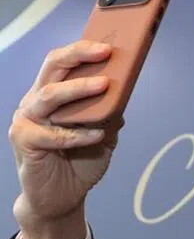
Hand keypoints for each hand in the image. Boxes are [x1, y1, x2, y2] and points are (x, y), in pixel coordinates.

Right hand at [9, 42, 118, 236]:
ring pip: (49, 96)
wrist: (63, 196)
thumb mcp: (103, 134)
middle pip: (53, 67)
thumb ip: (110, 114)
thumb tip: (125, 92)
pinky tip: (98, 135)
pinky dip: (78, 134)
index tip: (110, 42)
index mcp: (53, 94)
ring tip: (105, 85)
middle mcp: (36, 101)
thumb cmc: (80, 160)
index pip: (63, 62)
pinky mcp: (24, 141)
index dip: (83, 49)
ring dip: (79, 89)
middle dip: (79, 55)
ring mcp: (27, 120)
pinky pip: (52, 134)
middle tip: (105, 51)